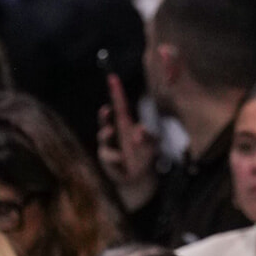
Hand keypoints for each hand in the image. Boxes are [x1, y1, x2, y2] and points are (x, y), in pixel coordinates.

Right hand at [97, 74, 156, 210]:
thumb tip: (139, 130)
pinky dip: (115, 156)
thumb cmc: (145, 156)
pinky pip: (108, 155)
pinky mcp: (106, 159)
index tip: (112, 78)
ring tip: (110, 131)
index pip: (120, 105)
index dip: (116, 91)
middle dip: (104, 114)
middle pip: (105, 119)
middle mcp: (115, 132)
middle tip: (107, 110)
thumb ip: (148, 136)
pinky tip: (121, 158)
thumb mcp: (152, 144)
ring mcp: (108, 146)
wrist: (137, 178)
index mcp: (126, 124)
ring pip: (103, 135)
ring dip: (106, 133)